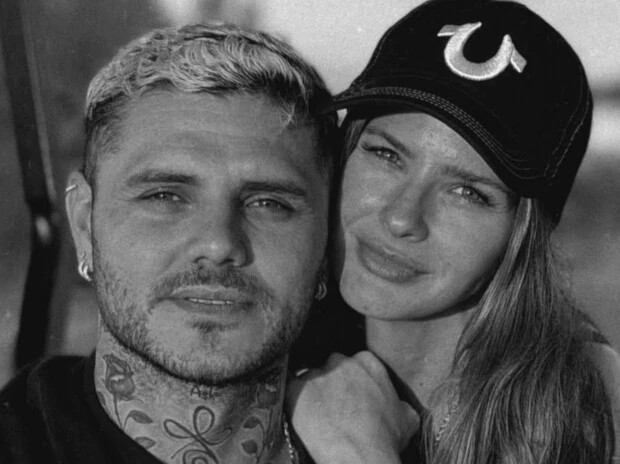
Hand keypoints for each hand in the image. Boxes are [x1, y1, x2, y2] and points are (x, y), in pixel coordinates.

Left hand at [286, 351, 418, 463]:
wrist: (360, 455)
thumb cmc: (385, 439)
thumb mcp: (407, 418)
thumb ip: (399, 402)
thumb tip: (400, 406)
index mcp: (368, 362)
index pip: (356, 364)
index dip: (352, 381)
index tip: (351, 396)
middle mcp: (342, 361)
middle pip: (332, 366)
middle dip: (332, 382)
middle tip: (333, 406)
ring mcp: (317, 373)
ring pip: (310, 377)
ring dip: (312, 392)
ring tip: (316, 415)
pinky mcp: (296, 388)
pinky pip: (288, 388)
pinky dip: (292, 399)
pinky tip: (299, 413)